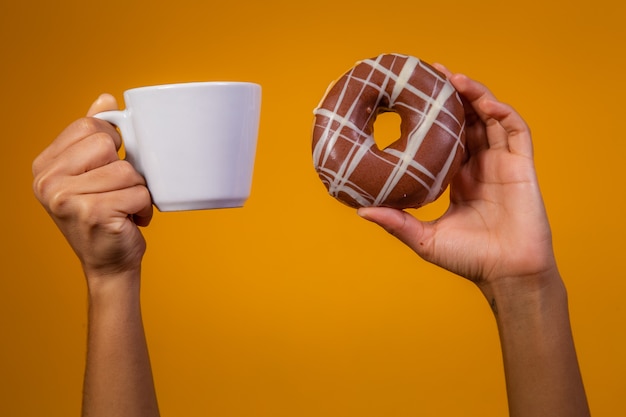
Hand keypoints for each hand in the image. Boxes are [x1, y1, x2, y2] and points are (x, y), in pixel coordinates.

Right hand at [32, 94, 152, 280]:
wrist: (109, 264)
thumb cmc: (106, 216)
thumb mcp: (94, 173)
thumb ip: (95, 136)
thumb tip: (106, 99)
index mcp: (45, 165)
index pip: (88, 125)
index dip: (112, 143)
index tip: (108, 166)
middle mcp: (47, 181)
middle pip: (107, 144)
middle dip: (124, 168)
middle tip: (117, 192)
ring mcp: (65, 198)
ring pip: (127, 170)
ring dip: (137, 190)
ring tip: (124, 208)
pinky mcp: (91, 213)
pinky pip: (138, 192)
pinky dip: (144, 207)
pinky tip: (131, 220)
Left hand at [358, 67, 557, 289]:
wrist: (508, 275)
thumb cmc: (469, 260)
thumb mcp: (425, 238)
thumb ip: (396, 223)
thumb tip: (361, 211)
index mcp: (459, 179)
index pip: (446, 137)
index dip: (434, 116)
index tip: (415, 96)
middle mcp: (480, 166)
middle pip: (468, 120)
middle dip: (453, 96)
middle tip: (433, 73)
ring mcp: (502, 164)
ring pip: (490, 119)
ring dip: (476, 96)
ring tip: (455, 78)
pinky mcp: (522, 167)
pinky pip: (516, 132)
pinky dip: (502, 113)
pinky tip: (485, 103)